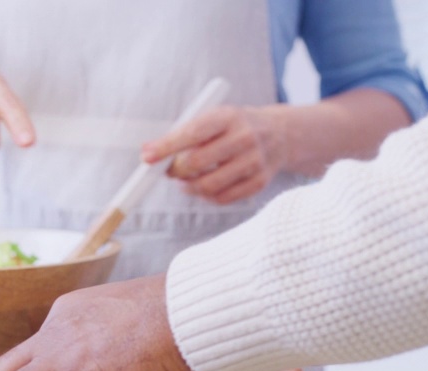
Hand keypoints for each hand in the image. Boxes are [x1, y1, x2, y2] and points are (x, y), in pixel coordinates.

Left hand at [141, 105, 284, 204]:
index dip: (167, 146)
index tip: (147, 157)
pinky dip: (206, 196)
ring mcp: (255, 161)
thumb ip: (183, 133)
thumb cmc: (235, 126)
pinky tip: (203, 187)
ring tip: (185, 181)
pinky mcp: (259, 182)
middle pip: (198, 163)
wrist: (280, 134)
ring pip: (208, 185)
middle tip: (169, 171)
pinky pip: (223, 198)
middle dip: (176, 170)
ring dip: (189, 187)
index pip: (192, 133)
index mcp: (229, 116)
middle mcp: (245, 137)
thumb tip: (148, 152)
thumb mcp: (214, 117)